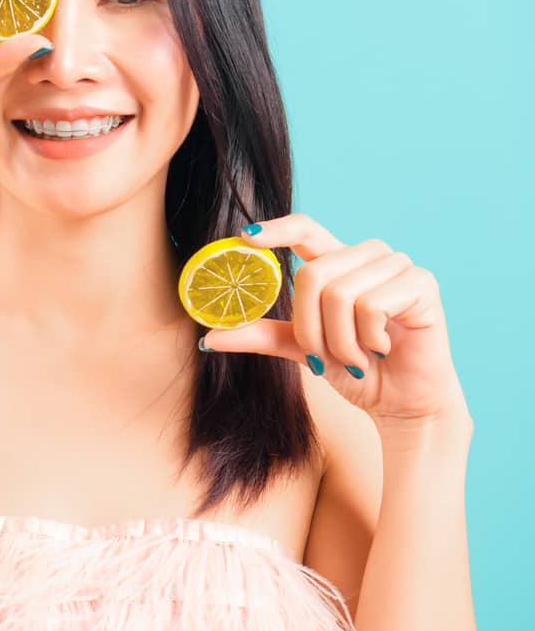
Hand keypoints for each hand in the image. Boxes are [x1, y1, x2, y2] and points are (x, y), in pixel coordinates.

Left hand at [199, 212, 469, 430]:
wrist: (401, 403)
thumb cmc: (355, 369)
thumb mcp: (301, 349)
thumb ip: (262, 335)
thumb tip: (209, 337)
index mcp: (337, 262)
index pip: (305, 228)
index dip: (276, 228)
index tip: (244, 236)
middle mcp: (367, 256)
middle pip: (313, 274)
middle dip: (310, 327)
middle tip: (324, 356)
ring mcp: (398, 266)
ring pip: (341, 293)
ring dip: (340, 340)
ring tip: (356, 356)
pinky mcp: (422, 284)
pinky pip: (372, 305)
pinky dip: (368, 338)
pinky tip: (381, 348)